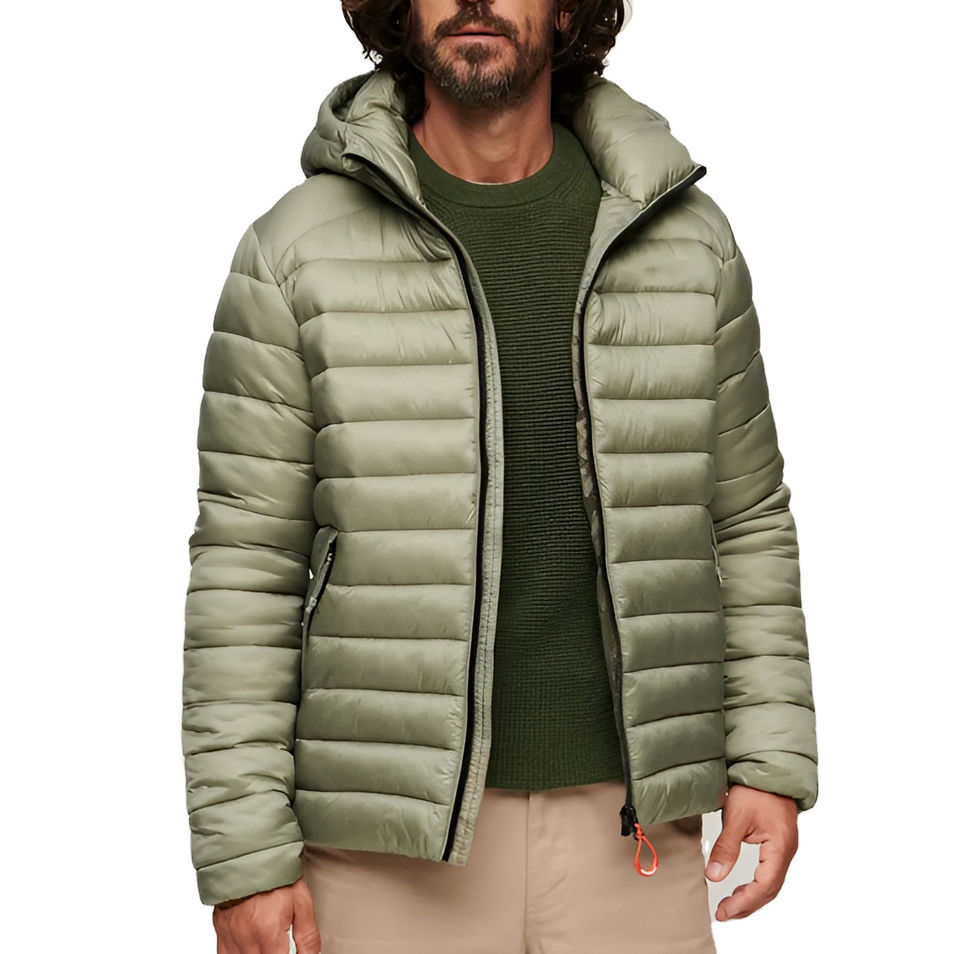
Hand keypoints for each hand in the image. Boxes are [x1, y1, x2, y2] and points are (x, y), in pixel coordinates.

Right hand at [212, 877, 320, 953]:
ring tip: (268, 945)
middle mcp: (247, 941)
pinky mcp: (220, 932)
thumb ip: (308, 935)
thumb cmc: (275, 873)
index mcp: (269, 935)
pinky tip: (249, 949)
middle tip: (280, 946)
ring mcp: (231, 938)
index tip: (292, 951)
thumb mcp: (301, 901)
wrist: (248, 853)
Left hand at [704, 783, 798, 920]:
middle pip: (769, 890)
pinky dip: (757, 885)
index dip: (744, 902)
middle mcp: (786, 852)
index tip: (724, 911)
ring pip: (771, 883)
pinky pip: (770, 872)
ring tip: (731, 906)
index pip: (764, 886)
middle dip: (747, 905)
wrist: (769, 769)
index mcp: (780, 848)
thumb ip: (726, 848)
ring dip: (752, 897)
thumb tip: (714, 876)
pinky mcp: (779, 843)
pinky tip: (744, 887)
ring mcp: (784, 848)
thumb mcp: (736, 818)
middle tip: (724, 913)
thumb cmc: (756, 790)